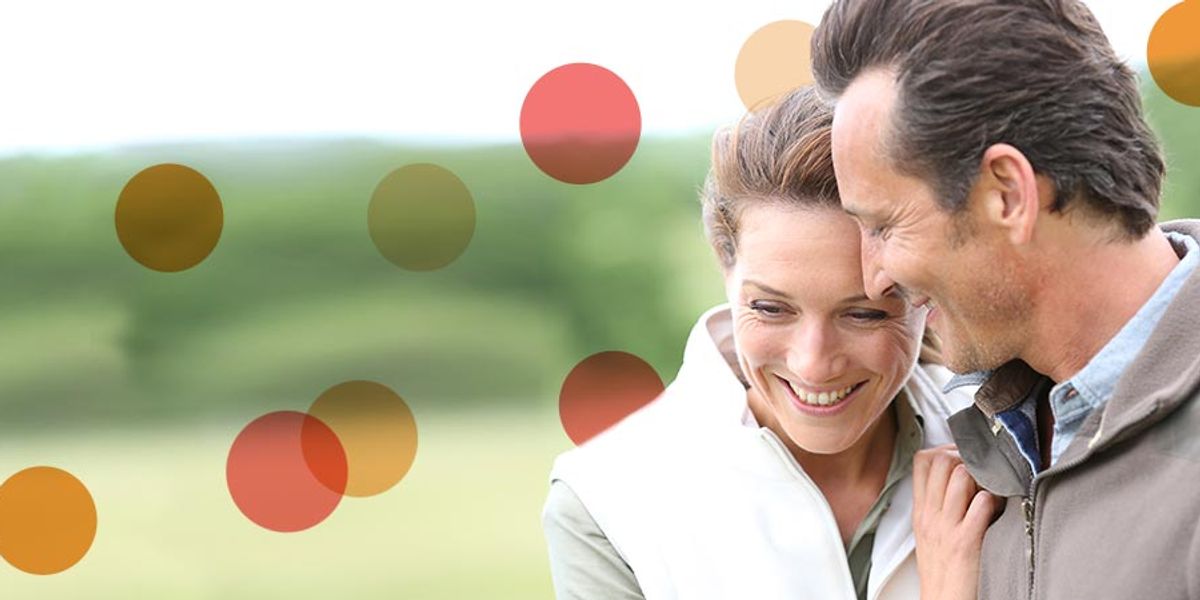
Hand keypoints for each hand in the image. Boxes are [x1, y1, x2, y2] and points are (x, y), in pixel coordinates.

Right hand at [912, 445, 1003, 599]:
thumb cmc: (942, 571)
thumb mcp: (928, 533)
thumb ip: (937, 505)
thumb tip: (957, 479)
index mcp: (921, 511)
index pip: (922, 461)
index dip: (945, 449)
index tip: (962, 456)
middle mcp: (930, 515)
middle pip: (940, 460)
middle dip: (965, 457)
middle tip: (981, 469)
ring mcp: (947, 527)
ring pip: (961, 475)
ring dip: (982, 476)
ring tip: (991, 489)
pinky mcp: (967, 541)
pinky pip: (983, 503)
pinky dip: (995, 500)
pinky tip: (999, 509)